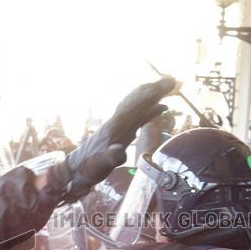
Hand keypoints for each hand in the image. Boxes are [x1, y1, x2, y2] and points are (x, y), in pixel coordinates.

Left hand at [49, 78, 174, 202]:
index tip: (163, 86)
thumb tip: (120, 152)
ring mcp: (121, 126)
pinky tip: (163, 108)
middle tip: (173, 81)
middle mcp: (118, 122)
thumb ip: (110, 158)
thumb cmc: (88, 168)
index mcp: (115, 126)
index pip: (134, 107)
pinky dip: (152, 110)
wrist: (77, 169)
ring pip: (140, 106)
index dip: (149, 96)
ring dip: (154, 96)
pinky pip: (140, 117)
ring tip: (171, 87)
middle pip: (138, 101)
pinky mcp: (123, 132)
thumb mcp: (98, 165)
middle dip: (154, 90)